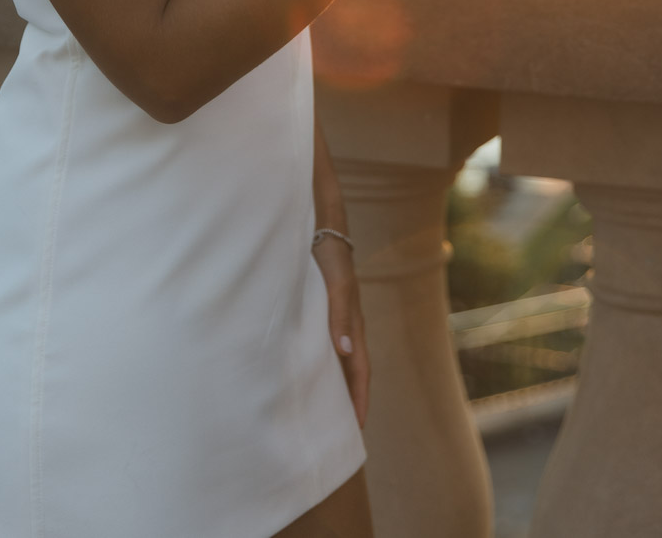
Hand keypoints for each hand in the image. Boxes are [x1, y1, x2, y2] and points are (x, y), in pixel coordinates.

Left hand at [313, 236, 369, 427]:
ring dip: (331, 386)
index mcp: (354, 326)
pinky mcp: (316, 314)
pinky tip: (300, 374)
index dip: (360, 399)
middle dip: (347, 400)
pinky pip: (319, 348)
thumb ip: (340, 317)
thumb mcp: (338, 287)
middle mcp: (344, 328)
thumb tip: (344, 352)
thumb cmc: (331, 258)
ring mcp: (331, 321)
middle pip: (349, 372)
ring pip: (334, 362)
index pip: (361, 371)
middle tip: (337, 432)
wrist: (321, 229)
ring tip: (318, 413)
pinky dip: (316, 366)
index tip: (357, 427)